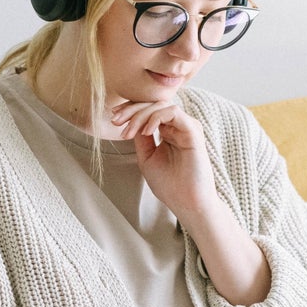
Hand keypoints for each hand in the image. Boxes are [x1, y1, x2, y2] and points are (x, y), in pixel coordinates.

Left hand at [111, 99, 271, 305]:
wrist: (187, 203)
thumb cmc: (170, 185)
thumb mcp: (147, 158)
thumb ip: (141, 138)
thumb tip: (130, 120)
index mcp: (169, 131)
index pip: (150, 110)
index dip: (130, 110)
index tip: (113, 119)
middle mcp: (179, 126)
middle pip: (154, 104)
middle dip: (131, 109)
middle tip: (115, 120)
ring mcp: (187, 127)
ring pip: (162, 105)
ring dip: (140, 114)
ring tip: (128, 131)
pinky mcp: (193, 131)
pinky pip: (173, 112)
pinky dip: (155, 118)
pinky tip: (145, 131)